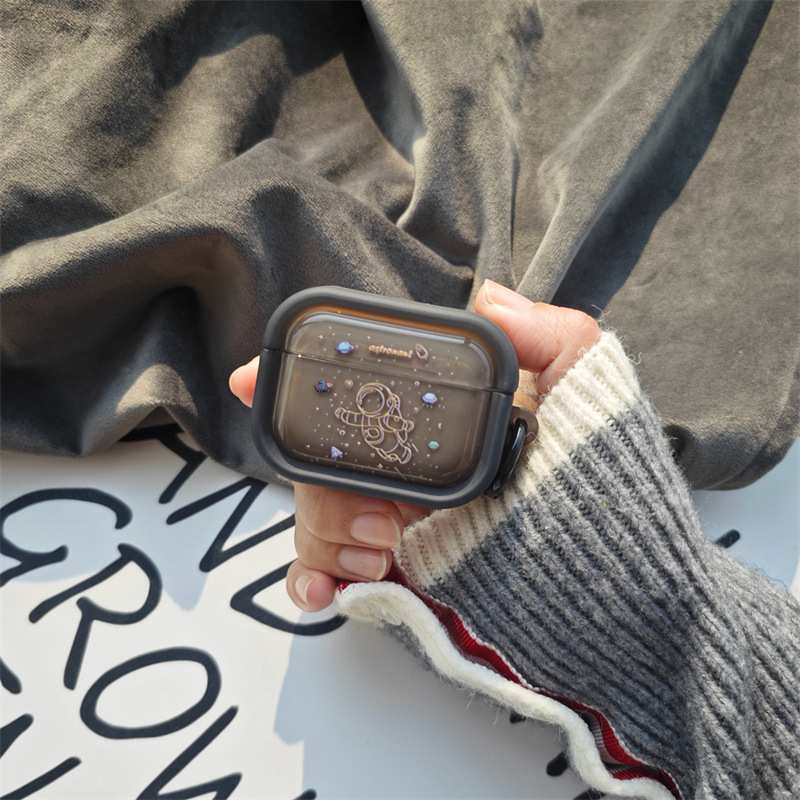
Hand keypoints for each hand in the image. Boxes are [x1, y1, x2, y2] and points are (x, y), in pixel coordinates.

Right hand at [229, 280, 600, 611]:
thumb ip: (551, 336)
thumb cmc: (599, 470)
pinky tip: (322, 590)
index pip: (352, 386)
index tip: (252, 379)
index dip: (293, 378)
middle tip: (384, 523)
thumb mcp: (584, 390)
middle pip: (321, 457)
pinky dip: (313, 577)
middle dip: (327, 488)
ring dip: (326, 534)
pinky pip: (329, 568)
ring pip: (316, 512)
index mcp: (432, 412)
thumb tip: (492, 297)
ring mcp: (392, 512)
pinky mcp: (392, 563)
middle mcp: (402, 456)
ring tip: (380, 554)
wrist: (610, 567)